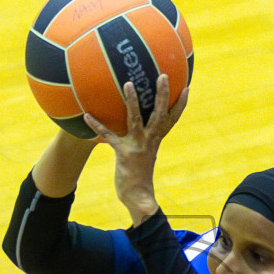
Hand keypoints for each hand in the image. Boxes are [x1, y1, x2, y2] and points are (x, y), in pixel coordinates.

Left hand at [82, 75, 189, 225]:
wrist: (138, 198)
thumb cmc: (141, 178)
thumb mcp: (148, 157)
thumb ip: (148, 144)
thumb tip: (150, 140)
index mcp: (157, 140)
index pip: (172, 119)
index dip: (180, 104)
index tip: (186, 87)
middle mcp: (150, 140)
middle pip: (159, 114)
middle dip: (163, 95)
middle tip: (163, 75)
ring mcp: (137, 146)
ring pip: (136, 119)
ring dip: (132, 101)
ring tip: (128, 83)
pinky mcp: (123, 153)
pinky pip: (109, 136)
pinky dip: (98, 126)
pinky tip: (87, 116)